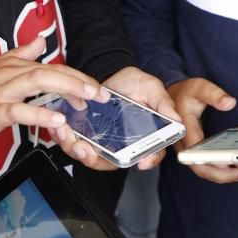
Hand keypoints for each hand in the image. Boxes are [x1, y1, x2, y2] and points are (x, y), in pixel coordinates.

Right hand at [0, 35, 108, 140]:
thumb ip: (21, 53)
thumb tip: (40, 42)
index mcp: (14, 65)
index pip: (53, 67)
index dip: (77, 76)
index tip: (96, 87)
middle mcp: (11, 74)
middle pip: (51, 72)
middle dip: (79, 81)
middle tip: (101, 94)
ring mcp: (2, 92)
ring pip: (38, 83)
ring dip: (66, 88)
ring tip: (87, 99)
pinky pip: (19, 111)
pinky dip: (38, 115)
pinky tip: (56, 120)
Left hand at [55, 66, 178, 171]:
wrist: (114, 75)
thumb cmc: (135, 84)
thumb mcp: (151, 87)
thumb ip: (162, 102)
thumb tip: (176, 119)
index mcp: (146, 137)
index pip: (151, 155)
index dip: (148, 160)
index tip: (142, 162)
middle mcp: (125, 146)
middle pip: (114, 162)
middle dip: (96, 159)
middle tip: (84, 149)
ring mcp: (106, 143)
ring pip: (92, 157)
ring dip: (76, 150)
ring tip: (67, 136)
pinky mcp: (89, 136)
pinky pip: (77, 145)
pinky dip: (66, 140)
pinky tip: (60, 129)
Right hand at [168, 78, 237, 183]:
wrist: (171, 96)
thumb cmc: (186, 93)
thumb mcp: (199, 87)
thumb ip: (214, 94)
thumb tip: (230, 102)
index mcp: (183, 126)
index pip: (195, 147)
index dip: (210, 158)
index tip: (228, 162)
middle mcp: (181, 142)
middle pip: (198, 166)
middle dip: (221, 174)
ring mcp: (184, 150)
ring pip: (201, 170)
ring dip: (221, 176)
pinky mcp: (190, 152)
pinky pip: (202, 167)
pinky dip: (218, 172)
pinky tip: (235, 170)